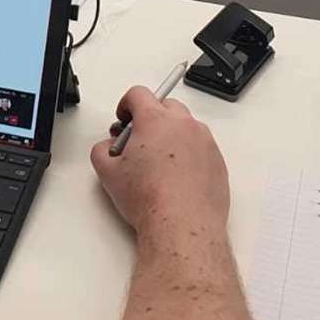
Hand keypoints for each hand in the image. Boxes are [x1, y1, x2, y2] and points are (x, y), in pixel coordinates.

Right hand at [90, 87, 229, 243]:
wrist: (182, 224)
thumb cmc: (149, 198)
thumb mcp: (108, 172)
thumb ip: (101, 150)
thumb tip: (108, 148)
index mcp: (155, 119)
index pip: (138, 94)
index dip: (126, 104)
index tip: (124, 118)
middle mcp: (183, 124)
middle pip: (165, 105)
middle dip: (151, 118)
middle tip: (139, 141)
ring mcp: (204, 142)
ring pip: (186, 126)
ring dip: (172, 135)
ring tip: (159, 163)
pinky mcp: (218, 161)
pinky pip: (201, 147)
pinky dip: (189, 154)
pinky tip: (177, 178)